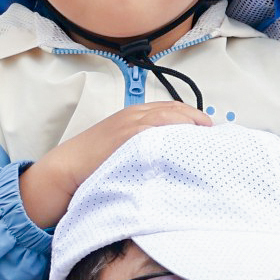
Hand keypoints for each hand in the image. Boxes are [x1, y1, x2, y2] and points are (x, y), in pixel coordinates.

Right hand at [19, 103, 218, 227]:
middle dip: (197, 120)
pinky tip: (189, 144)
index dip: (193, 117)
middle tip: (214, 136)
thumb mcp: (121, 150)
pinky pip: (159, 128)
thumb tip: (171, 158)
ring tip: (207, 140)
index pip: (172, 108)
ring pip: (171, 115)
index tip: (208, 131)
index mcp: (133, 115)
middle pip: (176, 109)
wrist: (65, 171)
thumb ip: (144, 147)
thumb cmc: (92, 166)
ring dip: (191, 125)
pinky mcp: (128, 136)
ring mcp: (131, 124)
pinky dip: (176, 132)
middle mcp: (134, 115)